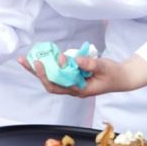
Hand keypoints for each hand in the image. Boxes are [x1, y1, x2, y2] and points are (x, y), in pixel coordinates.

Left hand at [18, 54, 146, 97]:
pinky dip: (48, 65)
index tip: (42, 62)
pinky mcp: (72, 76)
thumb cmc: (113, 74)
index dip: (48, 75)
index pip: (58, 85)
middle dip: (36, 73)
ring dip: (38, 70)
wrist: (122, 77)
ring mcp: (71, 83)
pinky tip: (42, 56)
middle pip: (49, 83)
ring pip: (51, 78)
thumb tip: (76, 60)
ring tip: (25, 59)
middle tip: (24, 60)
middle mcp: (72, 88)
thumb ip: (91, 64)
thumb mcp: (105, 67)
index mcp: (79, 89)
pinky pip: (57, 72)